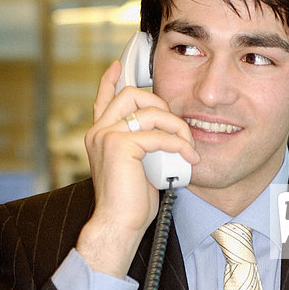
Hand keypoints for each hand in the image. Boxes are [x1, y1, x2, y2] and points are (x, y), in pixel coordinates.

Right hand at [76, 61, 198, 276]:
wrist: (118, 224)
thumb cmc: (130, 201)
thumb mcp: (136, 165)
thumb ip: (142, 144)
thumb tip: (164, 132)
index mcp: (100, 134)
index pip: (103, 98)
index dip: (109, 79)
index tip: (117, 65)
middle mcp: (99, 131)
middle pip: (131, 93)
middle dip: (162, 104)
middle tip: (177, 127)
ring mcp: (107, 136)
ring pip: (150, 111)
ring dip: (177, 126)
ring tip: (188, 147)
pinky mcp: (120, 145)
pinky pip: (159, 135)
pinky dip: (179, 145)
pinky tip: (189, 158)